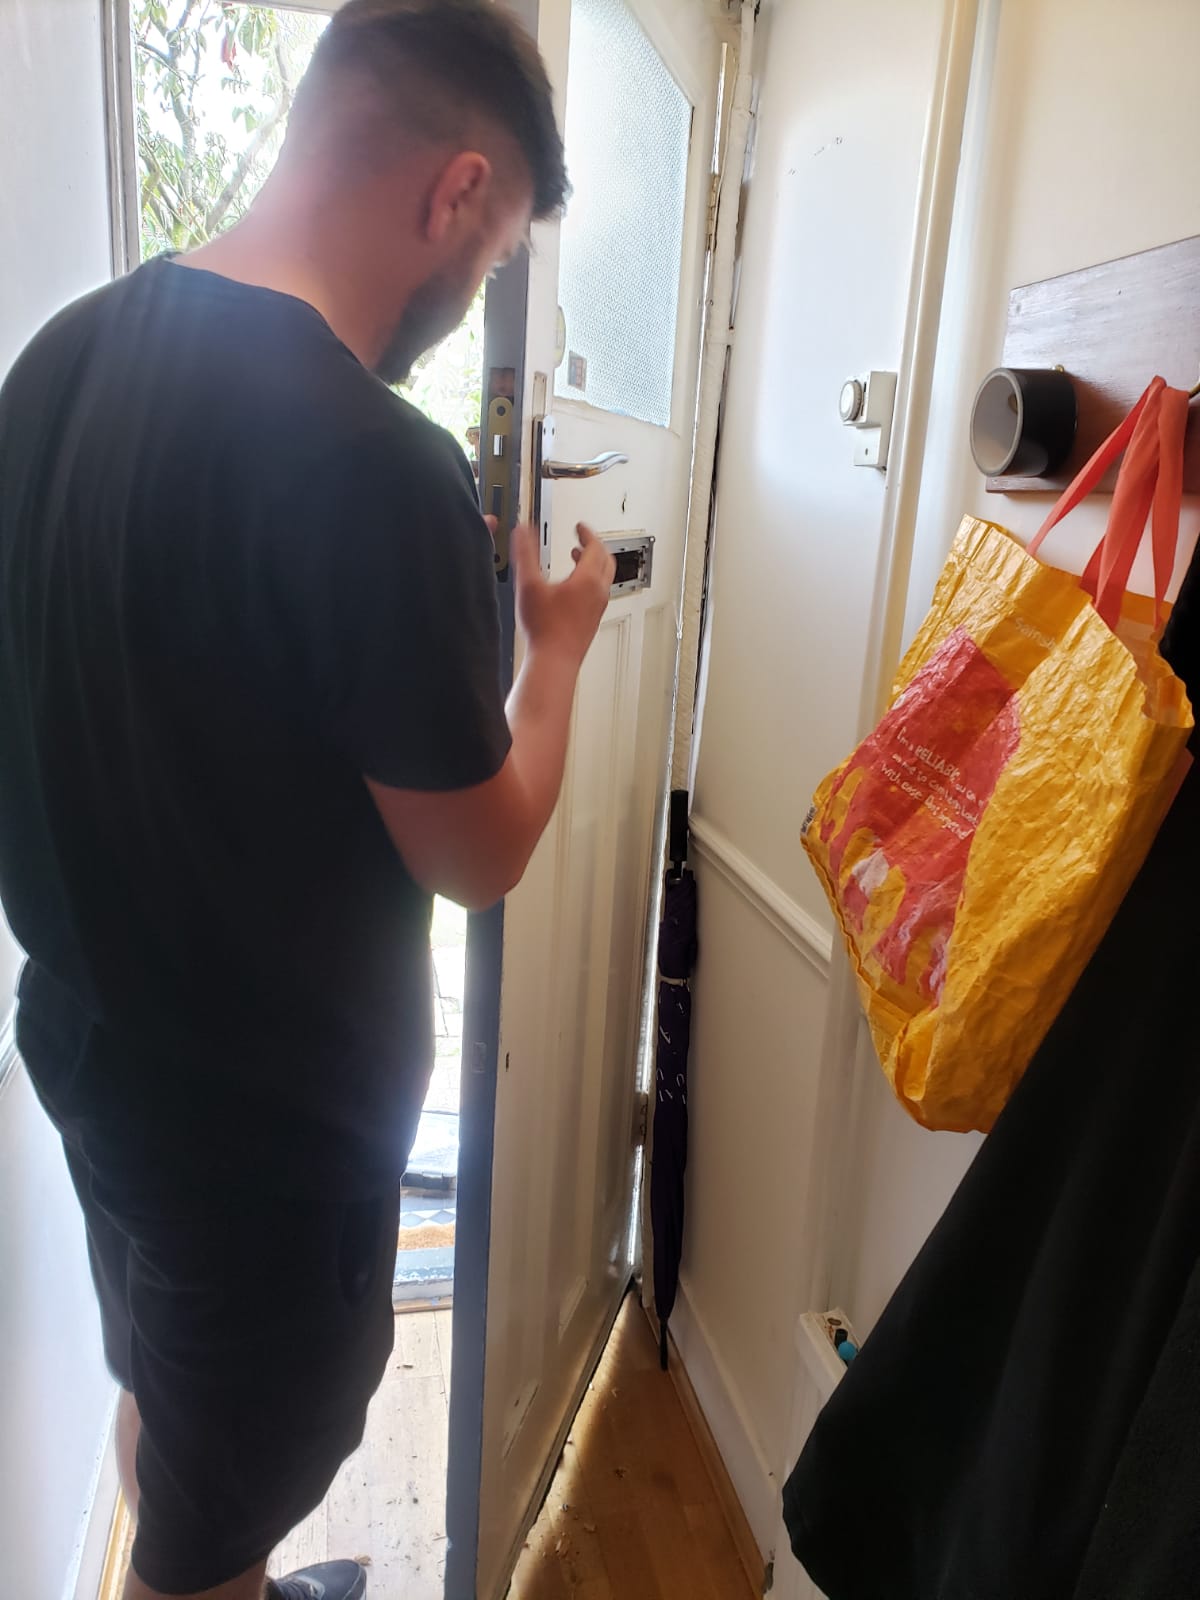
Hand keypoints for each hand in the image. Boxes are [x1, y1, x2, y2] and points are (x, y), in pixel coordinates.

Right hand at [511, 521, 615, 666]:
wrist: (554, 661)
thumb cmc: (544, 629)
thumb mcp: (529, 585)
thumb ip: (525, 554)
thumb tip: (523, 531)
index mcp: (587, 580)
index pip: (595, 547)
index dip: (587, 533)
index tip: (579, 527)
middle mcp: (598, 593)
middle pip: (606, 560)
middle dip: (594, 546)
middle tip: (582, 539)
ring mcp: (597, 608)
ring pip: (603, 578)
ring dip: (592, 563)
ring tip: (576, 558)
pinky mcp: (592, 621)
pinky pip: (597, 593)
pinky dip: (589, 581)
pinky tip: (571, 588)